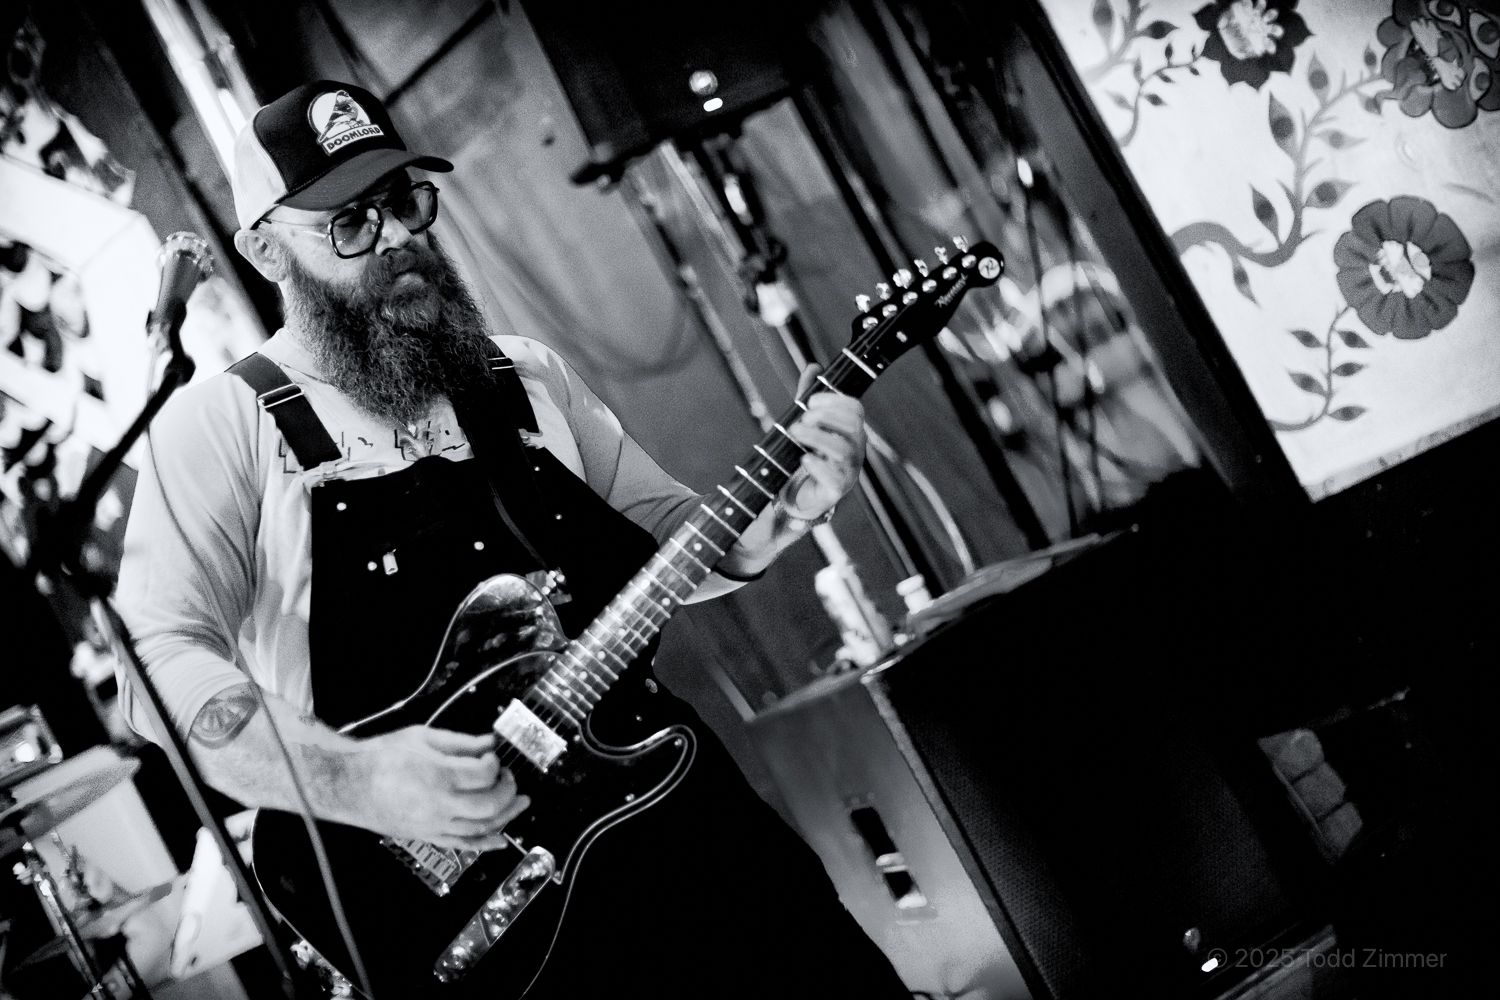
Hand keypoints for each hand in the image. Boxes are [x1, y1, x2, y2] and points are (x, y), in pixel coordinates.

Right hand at [360, 726, 528, 850]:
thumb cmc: (381, 757)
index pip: (484, 773)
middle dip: (508, 790)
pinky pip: (462, 844)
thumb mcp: (422, 737)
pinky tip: (501, 840)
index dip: (495, 763)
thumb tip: (491, 741)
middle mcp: (439, 805)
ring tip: (521, 804)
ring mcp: (433, 825)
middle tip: (510, 777)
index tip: (493, 755)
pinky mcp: (427, 836)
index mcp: (439, 775)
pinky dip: (485, 843)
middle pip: (489, 805)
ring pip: (481, 828)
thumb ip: (461, 742)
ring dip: (506, 816)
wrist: (347, 784)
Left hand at [780, 364, 867, 520]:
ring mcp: (848, 471)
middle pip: (853, 426)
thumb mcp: (807, 422)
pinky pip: (834, 478)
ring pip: (842, 450)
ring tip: (795, 432)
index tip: (810, 400)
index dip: (834, 401)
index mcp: (850, 431)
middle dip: (826, 417)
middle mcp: (854, 449)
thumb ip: (809, 395)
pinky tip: (804, 458)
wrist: (800, 495)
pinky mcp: (836, 490)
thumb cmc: (808, 455)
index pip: (855, 409)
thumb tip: (814, 366)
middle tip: (802, 417)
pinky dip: (818, 466)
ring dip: (816, 437)